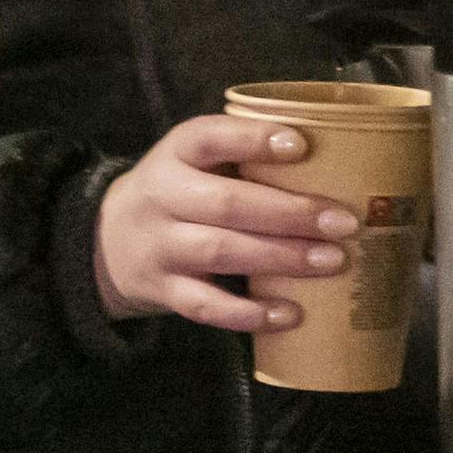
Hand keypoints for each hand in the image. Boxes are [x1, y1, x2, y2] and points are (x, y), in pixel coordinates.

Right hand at [94, 112, 352, 332]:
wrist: (107, 240)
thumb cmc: (183, 192)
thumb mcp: (197, 162)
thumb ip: (246, 159)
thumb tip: (343, 164)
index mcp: (177, 153)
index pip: (209, 137)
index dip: (253, 139)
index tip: (301, 144)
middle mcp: (163, 196)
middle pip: (226, 203)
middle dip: (289, 213)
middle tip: (344, 222)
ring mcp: (160, 246)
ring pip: (219, 251)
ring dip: (281, 258)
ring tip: (333, 262)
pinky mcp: (163, 290)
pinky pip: (206, 306)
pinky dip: (249, 313)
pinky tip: (290, 314)